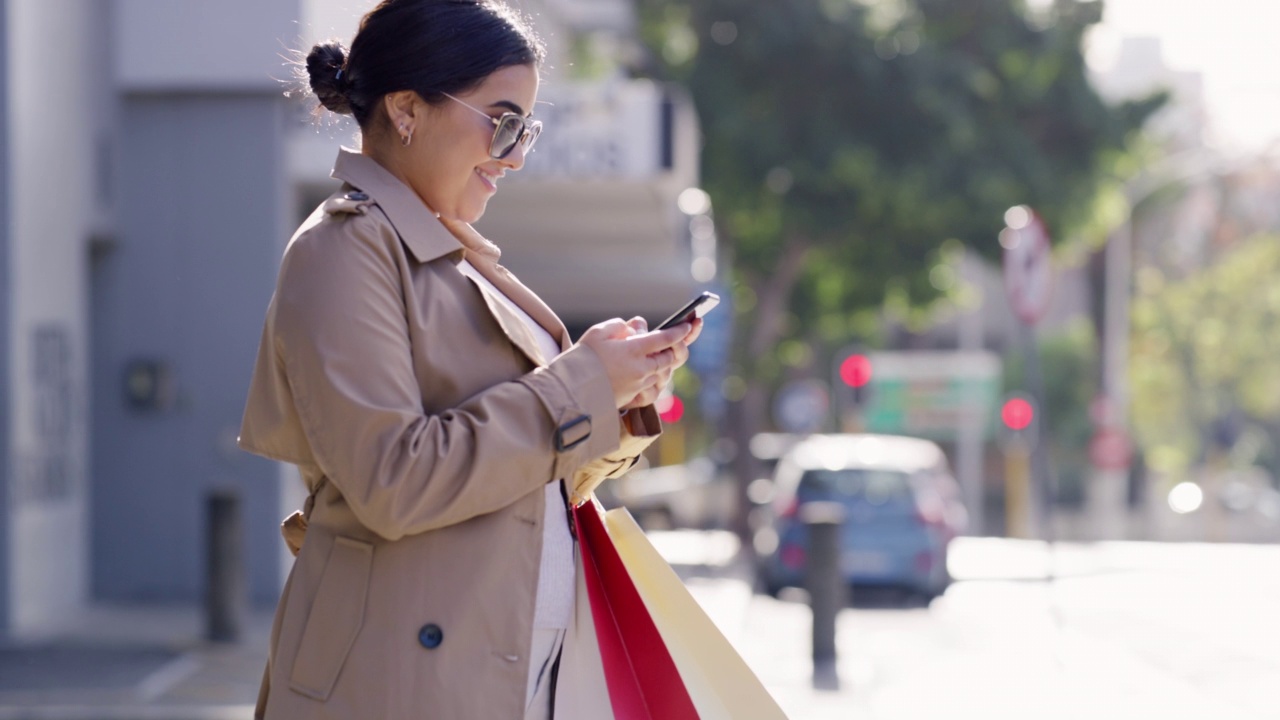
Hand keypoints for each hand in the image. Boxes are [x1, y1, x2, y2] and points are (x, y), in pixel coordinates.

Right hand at [579, 316, 700, 409]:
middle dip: (675, 348)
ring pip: (663, 374)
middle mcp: (641, 369)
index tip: (687, 325)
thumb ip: (619, 325)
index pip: (665, 338)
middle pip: (669, 358)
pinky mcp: (633, 398)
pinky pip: (653, 390)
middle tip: (676, 341)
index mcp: (633, 350)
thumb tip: (634, 328)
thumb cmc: (582, 359)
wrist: (570, 392)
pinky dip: (655, 381)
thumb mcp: (597, 333)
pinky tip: (649, 376)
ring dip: (665, 364)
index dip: (679, 331)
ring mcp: (639, 385)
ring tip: (659, 356)